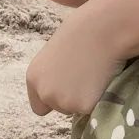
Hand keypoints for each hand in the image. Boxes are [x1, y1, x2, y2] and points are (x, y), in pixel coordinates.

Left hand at [26, 1, 127, 116]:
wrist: (104, 29)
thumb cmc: (85, 31)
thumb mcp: (57, 52)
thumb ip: (54, 72)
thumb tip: (65, 83)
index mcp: (34, 77)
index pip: (39, 106)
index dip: (55, 100)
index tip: (68, 90)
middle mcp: (45, 92)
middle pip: (60, 108)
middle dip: (73, 98)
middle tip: (87, 75)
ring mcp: (63, 102)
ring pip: (78, 109)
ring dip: (87, 98)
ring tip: (96, 74)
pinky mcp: (83, 107)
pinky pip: (95, 109)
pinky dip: (101, 99)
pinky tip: (104, 79)